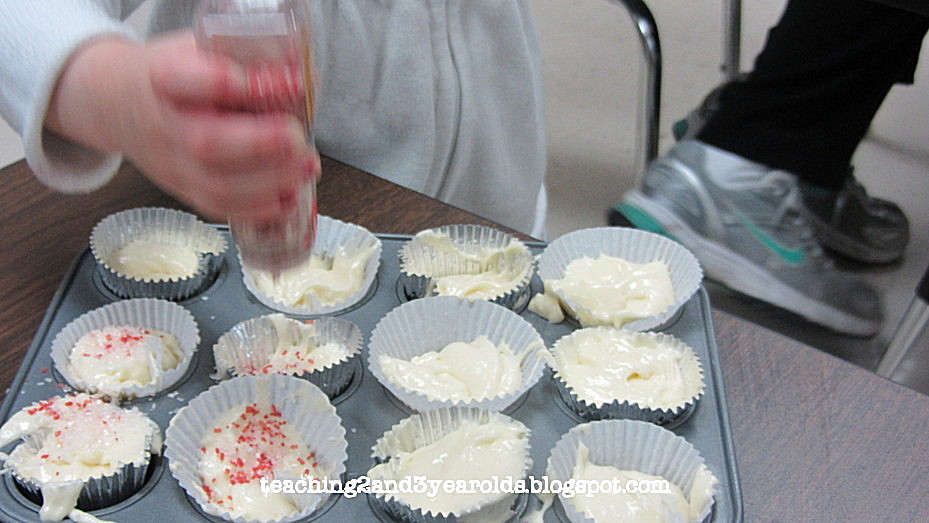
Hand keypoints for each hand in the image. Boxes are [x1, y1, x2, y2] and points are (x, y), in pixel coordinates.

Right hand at [46, 31, 318, 221]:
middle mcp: (165, 123)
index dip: (226, 83)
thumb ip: (247, 59)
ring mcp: (173, 162)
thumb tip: (303, 78)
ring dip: (271, 182)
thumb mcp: (200, 47)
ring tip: (306, 167)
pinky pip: (219, 207)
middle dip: (262, 144)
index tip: (271, 82)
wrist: (121, 104)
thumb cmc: (173, 74)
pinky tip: (289, 197)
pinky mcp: (184, 189)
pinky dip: (258, 209)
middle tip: (298, 140)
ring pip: (217, 185)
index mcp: (165, 76)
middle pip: (207, 142)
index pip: (185, 80)